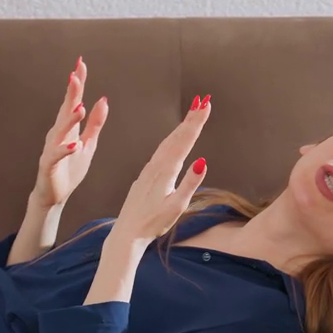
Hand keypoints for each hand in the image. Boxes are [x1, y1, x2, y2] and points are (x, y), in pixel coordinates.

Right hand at [30, 57, 109, 210]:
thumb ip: (95, 123)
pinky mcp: (49, 165)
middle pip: (65, 110)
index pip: (73, 101)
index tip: (81, 64)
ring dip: (70, 119)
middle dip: (71, 93)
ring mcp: (52, 148)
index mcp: (68, 127)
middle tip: (75, 75)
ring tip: (80, 107)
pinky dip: (65, 149)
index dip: (77, 83)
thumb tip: (104, 99)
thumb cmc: (70, 169)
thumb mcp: (88, 144)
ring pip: (60, 130)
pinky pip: (57, 155)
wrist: (54, 196)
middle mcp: (58, 133)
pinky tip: (74, 144)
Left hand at [109, 95, 210, 243]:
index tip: (206, 104)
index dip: (196, 122)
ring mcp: (148, 170)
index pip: (184, 141)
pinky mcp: (145, 176)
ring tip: (193, 113)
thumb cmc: (153, 223)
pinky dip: (171, 140)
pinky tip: (175, 139)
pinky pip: (160, 152)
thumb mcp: (176, 206)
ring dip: (181, 127)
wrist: (126, 232)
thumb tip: (202, 161)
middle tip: (203, 100)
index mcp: (165, 171)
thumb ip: (189, 183)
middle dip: (191, 118)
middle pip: (176, 137)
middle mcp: (156, 166)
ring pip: (167, 143)